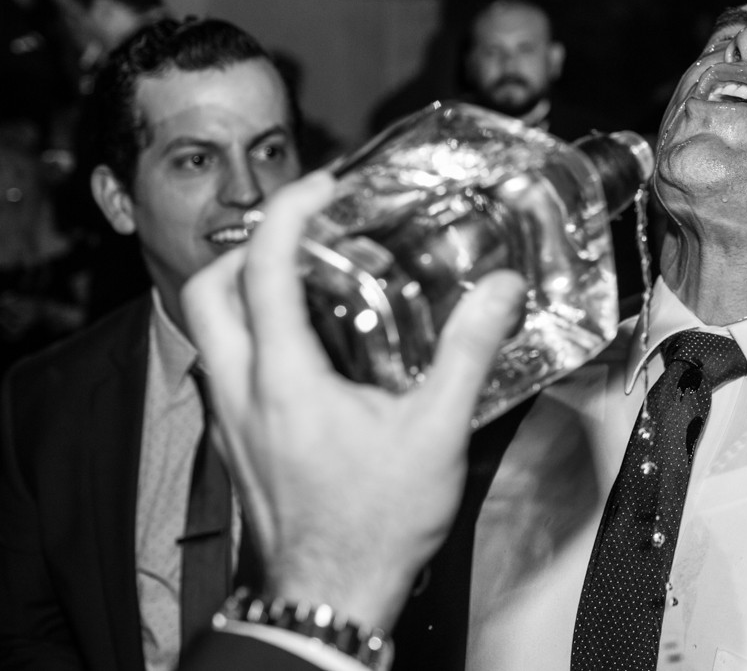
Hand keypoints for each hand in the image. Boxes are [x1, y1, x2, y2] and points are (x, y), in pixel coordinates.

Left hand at [181, 171, 526, 629]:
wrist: (329, 599)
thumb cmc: (373, 526)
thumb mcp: (437, 430)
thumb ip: (468, 351)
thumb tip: (500, 292)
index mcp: (283, 378)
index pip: (260, 266)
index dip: (288, 211)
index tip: (322, 187)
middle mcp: (243, 392)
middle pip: (206, 289)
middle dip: (246, 246)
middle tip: (300, 232)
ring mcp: (234, 422)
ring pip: (210, 332)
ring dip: (244, 292)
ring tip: (308, 284)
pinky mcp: (240, 446)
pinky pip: (230, 370)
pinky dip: (257, 339)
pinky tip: (313, 355)